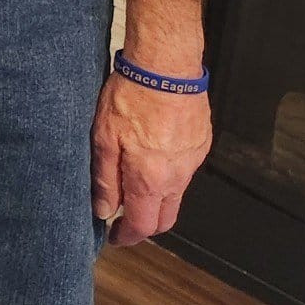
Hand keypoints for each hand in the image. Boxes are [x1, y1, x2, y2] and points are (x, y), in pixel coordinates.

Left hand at [92, 70, 211, 244]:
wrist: (167, 66)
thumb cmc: (130, 97)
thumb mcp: (104, 137)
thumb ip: (105, 178)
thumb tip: (104, 210)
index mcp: (151, 179)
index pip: (142, 224)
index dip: (126, 236)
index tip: (114, 238)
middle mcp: (177, 177)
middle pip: (165, 218)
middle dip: (145, 225)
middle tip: (123, 219)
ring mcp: (193, 161)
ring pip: (176, 194)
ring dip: (156, 198)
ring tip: (133, 184)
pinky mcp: (201, 144)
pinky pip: (184, 170)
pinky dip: (168, 174)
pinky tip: (151, 157)